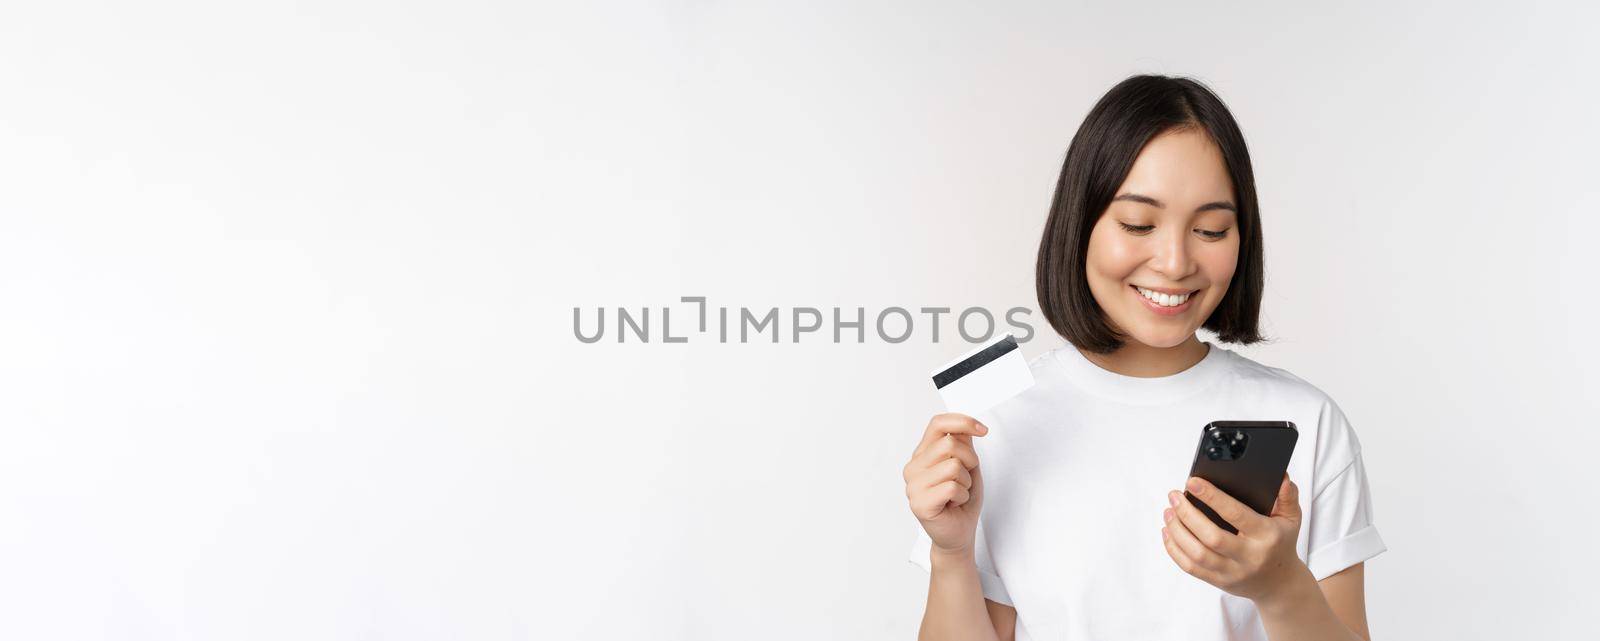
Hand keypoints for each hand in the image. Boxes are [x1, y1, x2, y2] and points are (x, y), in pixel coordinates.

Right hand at [903, 413, 987, 555]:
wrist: (959, 534)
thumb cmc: (962, 500)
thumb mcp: (968, 466)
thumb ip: (963, 445)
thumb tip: (964, 426)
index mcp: (922, 454)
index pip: (938, 423)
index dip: (963, 421)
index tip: (983, 430)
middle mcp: (913, 467)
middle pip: (950, 443)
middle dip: (970, 460)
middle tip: (966, 479)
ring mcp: (913, 485)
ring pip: (953, 465)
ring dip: (966, 482)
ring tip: (958, 494)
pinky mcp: (919, 503)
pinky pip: (952, 487)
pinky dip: (962, 496)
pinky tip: (954, 504)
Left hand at [1160, 474, 1309, 601]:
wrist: (1280, 583)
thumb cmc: (1281, 544)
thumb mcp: (1291, 519)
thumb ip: (1287, 497)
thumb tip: (1281, 478)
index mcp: (1266, 536)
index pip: (1236, 514)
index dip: (1211, 497)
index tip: (1192, 482)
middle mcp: (1249, 556)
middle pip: (1211, 537)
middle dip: (1187, 514)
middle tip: (1174, 495)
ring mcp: (1232, 572)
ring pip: (1197, 554)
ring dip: (1177, 531)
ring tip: (1169, 511)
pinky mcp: (1218, 581)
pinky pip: (1190, 568)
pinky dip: (1174, 549)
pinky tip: (1168, 532)